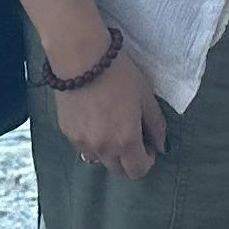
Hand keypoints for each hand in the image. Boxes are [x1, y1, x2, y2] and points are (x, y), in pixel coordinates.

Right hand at [46, 27, 165, 179]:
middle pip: (118, 170)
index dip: (147, 161)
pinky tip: (95, 119)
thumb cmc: (119, 74)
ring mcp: (82, 142)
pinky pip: (83, 146)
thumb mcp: (145, 97)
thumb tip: (161, 146)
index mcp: (126, 140)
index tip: (148, 145)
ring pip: (99, 159)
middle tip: (132, 136)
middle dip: (129, 159)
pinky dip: (92, 141)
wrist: (81, 57)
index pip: (138, 171)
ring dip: (109, 151)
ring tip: (111, 126)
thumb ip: (156, 125)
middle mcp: (103, 148)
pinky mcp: (66, 132)